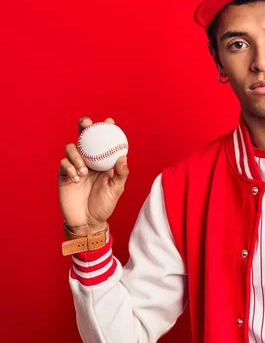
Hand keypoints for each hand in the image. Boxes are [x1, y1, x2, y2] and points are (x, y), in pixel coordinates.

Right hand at [58, 117, 128, 234]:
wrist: (87, 221)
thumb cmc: (104, 205)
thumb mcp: (116, 190)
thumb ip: (121, 174)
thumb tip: (123, 157)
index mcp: (102, 161)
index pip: (103, 141)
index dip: (105, 129)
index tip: (109, 121)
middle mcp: (88, 160)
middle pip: (84, 138)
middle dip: (84, 127)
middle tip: (86, 123)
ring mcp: (75, 166)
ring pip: (71, 148)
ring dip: (77, 156)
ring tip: (85, 171)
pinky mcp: (64, 175)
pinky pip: (63, 164)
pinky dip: (70, 167)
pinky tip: (77, 178)